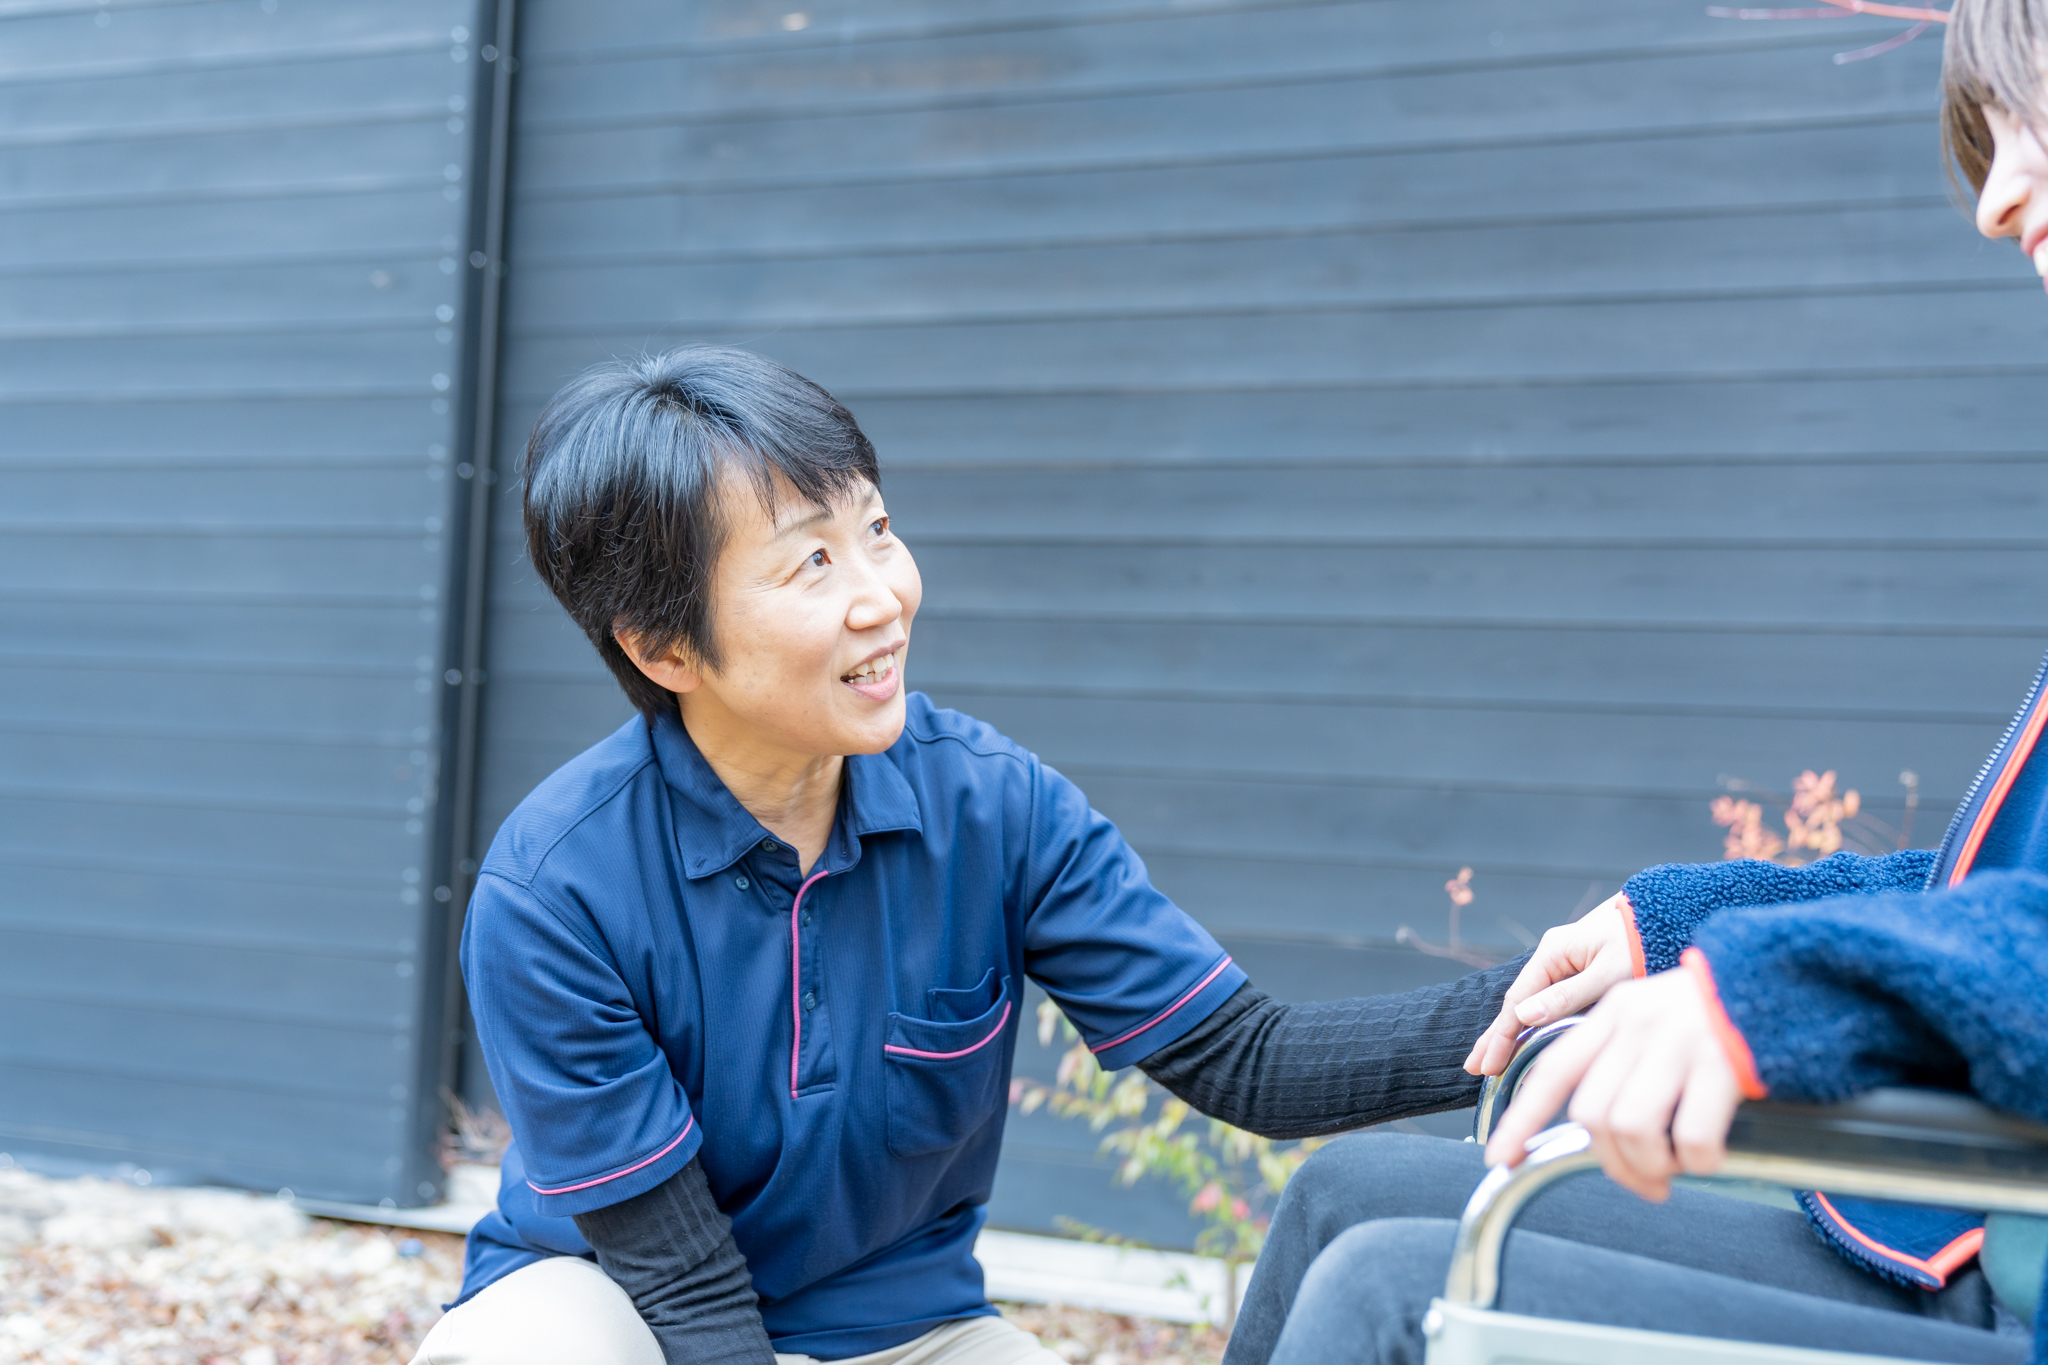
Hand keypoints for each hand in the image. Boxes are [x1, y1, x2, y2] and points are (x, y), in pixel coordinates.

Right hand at [1464, 893, 1640, 1076]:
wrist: (1668, 914)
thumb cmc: (1643, 942)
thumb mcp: (1609, 972)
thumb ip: (1568, 995)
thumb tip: (1524, 1016)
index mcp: (1553, 953)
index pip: (1518, 1001)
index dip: (1501, 1036)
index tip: (1488, 1065)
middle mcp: (1553, 957)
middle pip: (1517, 1003)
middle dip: (1495, 1036)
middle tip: (1475, 1067)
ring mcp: (1565, 964)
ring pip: (1531, 1004)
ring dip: (1511, 1032)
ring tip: (1492, 1059)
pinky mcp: (1580, 972)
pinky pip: (1548, 1002)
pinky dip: (1533, 1024)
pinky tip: (1526, 1039)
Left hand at [1482, 967, 1743, 1200]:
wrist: (1779, 981)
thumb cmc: (1713, 1017)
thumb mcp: (1651, 1021)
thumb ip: (1619, 1062)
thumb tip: (1598, 1135)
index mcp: (1612, 1014)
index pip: (1552, 1070)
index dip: (1522, 1118)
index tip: (1500, 1156)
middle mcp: (1637, 1025)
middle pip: (1591, 1113)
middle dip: (1611, 1162)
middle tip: (1642, 1182)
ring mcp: (1678, 1042)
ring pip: (1630, 1127)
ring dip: (1649, 1166)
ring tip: (1673, 1171)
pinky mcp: (1721, 1065)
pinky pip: (1691, 1136)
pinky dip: (1696, 1162)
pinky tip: (1707, 1158)